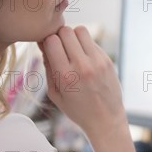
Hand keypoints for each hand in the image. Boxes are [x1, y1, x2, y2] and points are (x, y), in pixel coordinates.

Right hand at [38, 26, 138, 151]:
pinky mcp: (107, 60)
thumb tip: (43, 45)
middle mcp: (82, 66)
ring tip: (73, 50)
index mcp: (66, 76)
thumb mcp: (55, 94)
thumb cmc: (77, 110)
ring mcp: (97, 62)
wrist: (106, 120)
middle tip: (60, 48)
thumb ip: (48, 68)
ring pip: (80, 30)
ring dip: (73, 37)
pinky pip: (92, 41)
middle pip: (65, 31)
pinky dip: (85, 45)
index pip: (51, 40)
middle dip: (59, 37)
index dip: (47, 42)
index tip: (48, 49)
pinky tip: (85, 59)